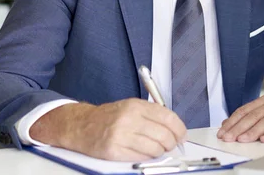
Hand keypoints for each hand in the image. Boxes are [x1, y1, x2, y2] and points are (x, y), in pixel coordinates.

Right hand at [29, 98, 186, 160]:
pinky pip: (141, 158)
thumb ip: (153, 114)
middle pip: (164, 135)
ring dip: (160, 152)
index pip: (168, 117)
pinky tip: (144, 153)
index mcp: (136, 106)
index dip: (179, 129)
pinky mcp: (114, 151)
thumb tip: (176, 128)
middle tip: (171, 145)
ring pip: (155, 149)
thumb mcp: (131, 106)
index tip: (182, 135)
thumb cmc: (109, 117)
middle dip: (172, 143)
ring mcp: (121, 135)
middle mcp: (129, 119)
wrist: (81, 125)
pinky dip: (147, 157)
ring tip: (156, 149)